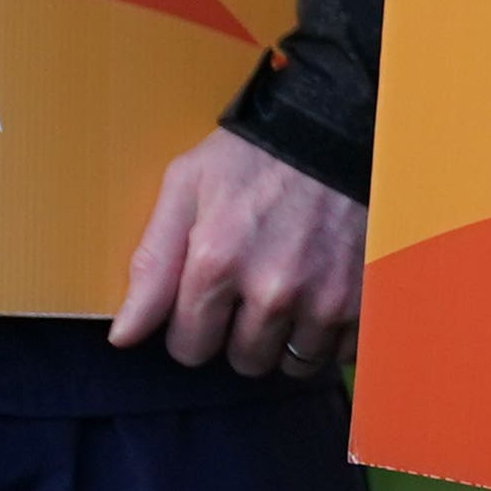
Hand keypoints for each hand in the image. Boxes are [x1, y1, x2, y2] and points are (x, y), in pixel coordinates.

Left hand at [110, 129, 365, 378]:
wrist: (341, 127)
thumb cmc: (256, 155)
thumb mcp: (186, 187)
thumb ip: (152, 265)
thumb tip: (124, 336)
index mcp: (217, 263)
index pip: (189, 348)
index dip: (195, 324)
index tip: (210, 295)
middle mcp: (271, 290)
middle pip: (243, 361)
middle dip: (242, 333)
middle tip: (254, 288)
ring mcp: (323, 297)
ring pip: (293, 363)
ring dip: (288, 338)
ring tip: (292, 290)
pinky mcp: (366, 298)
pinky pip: (340, 351)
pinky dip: (331, 334)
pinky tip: (325, 293)